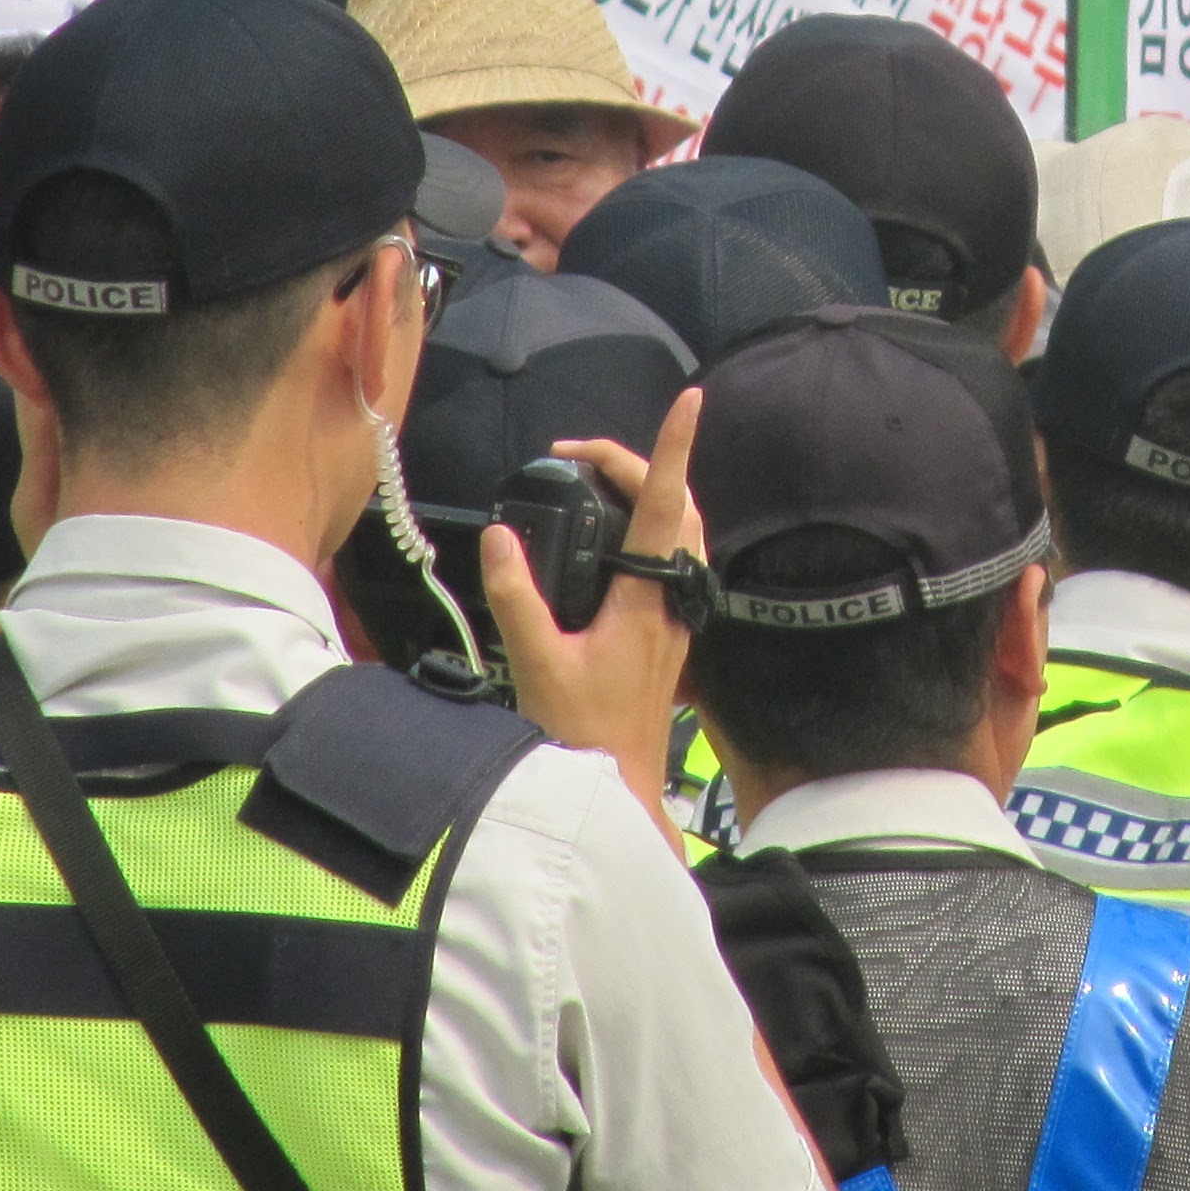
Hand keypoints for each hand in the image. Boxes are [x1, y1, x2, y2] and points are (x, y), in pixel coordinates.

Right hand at [485, 389, 703, 835]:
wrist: (620, 790)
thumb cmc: (583, 736)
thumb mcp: (537, 663)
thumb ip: (515, 596)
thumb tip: (499, 537)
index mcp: (647, 597)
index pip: (665, 503)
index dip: (675, 447)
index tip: (690, 400)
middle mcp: (673, 599)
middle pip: (679, 506)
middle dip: (641, 464)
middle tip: (582, 456)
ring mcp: (677, 617)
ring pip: (682, 532)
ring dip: (651, 496)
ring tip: (596, 483)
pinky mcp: (669, 634)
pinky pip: (672, 561)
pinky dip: (649, 530)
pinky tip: (613, 542)